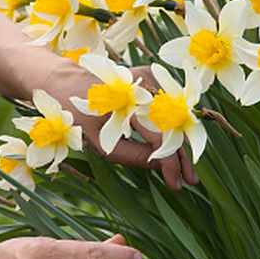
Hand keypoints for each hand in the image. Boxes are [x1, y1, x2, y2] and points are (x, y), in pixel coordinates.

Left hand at [42, 59, 199, 190]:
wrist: (69, 85)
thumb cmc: (81, 119)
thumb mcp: (101, 145)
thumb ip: (133, 156)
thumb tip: (162, 166)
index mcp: (126, 106)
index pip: (159, 138)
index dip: (171, 164)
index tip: (177, 184)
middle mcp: (142, 88)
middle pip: (173, 128)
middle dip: (183, 157)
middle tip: (190, 180)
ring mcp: (149, 78)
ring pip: (176, 116)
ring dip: (181, 143)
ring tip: (186, 168)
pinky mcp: (151, 74)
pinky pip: (170, 104)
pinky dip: (173, 125)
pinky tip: (176, 144)